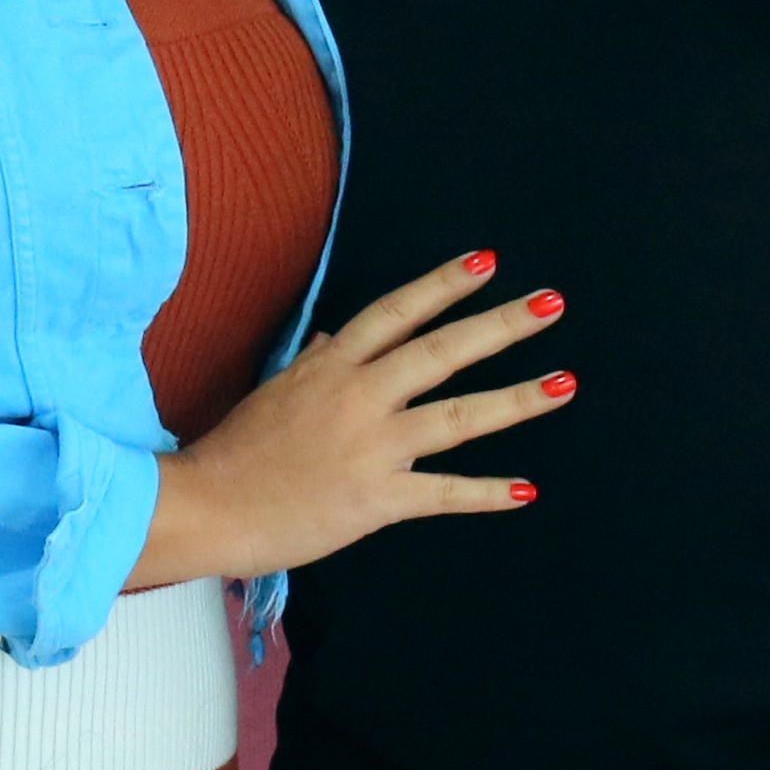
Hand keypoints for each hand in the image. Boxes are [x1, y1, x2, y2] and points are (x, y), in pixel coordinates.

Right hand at [133, 251, 562, 585]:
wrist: (206, 507)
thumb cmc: (235, 452)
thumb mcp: (276, 391)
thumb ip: (315, 364)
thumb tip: (336, 341)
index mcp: (332, 365)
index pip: (397, 313)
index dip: (444, 285)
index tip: (487, 262)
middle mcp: (358, 396)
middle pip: (441, 350)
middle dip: (500, 325)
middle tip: (551, 303)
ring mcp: (371, 446)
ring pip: (457, 416)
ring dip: (515, 399)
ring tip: (563, 383)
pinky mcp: (376, 499)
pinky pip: (442, 492)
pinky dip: (486, 492)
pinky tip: (526, 490)